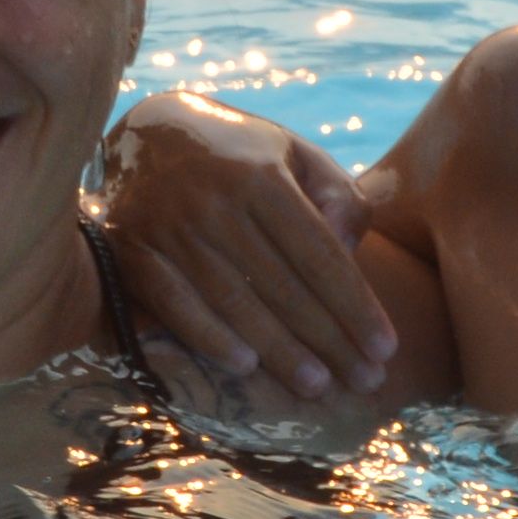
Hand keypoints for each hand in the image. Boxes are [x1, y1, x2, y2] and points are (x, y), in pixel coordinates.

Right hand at [98, 89, 401, 396]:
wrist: (145, 133)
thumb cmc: (240, 153)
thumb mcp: (296, 154)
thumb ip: (338, 195)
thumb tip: (350, 247)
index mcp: (261, 174)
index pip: (319, 253)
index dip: (355, 305)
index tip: (386, 348)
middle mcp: (214, 200)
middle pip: (282, 286)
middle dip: (329, 340)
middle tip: (365, 380)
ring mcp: (168, 226)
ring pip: (233, 302)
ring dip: (278, 351)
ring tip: (318, 386)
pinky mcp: (131, 249)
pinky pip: (174, 304)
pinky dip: (208, 337)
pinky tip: (245, 367)